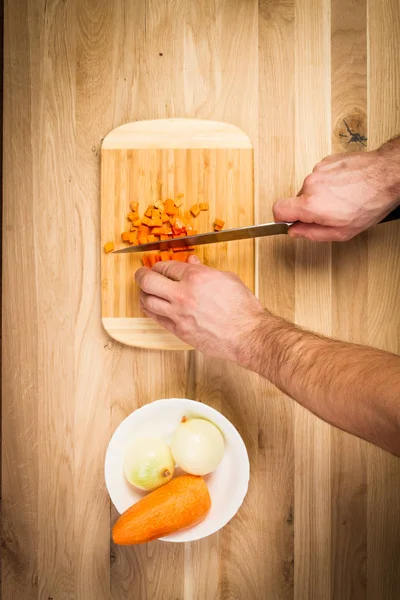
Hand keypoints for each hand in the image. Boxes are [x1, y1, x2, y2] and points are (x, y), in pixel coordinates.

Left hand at [134, 256, 265, 360]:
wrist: (247, 334)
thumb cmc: (242, 308)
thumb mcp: (227, 278)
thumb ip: (205, 270)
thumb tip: (192, 263)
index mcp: (196, 277)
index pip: (166, 267)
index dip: (160, 265)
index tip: (159, 267)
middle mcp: (183, 294)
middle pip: (148, 281)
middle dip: (141, 275)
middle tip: (140, 274)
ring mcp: (179, 314)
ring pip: (147, 301)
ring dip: (143, 295)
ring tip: (144, 292)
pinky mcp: (179, 330)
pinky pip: (157, 319)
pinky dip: (151, 311)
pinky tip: (152, 308)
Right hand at [273, 149, 399, 241]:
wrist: (387, 175)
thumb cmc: (370, 203)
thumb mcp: (341, 232)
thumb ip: (312, 234)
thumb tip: (295, 232)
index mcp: (311, 204)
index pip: (278, 209)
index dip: (281, 218)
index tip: (288, 222)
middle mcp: (311, 184)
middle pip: (297, 200)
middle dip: (309, 209)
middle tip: (329, 214)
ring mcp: (318, 170)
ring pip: (310, 188)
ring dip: (321, 195)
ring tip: (342, 198)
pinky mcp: (327, 161)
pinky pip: (320, 176)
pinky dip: (329, 183)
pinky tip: (344, 187)